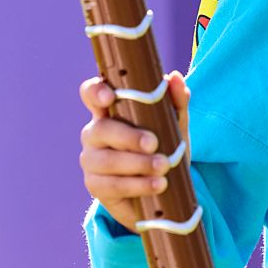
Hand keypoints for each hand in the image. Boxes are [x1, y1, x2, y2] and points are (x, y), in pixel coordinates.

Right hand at [79, 70, 190, 233]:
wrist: (164, 190)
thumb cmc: (163, 149)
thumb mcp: (174, 125)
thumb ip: (176, 102)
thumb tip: (175, 78)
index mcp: (109, 111)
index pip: (91, 93)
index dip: (95, 91)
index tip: (109, 96)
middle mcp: (95, 132)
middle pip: (102, 129)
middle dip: (129, 136)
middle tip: (154, 143)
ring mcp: (92, 160)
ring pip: (107, 160)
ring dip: (138, 164)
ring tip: (163, 167)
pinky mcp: (95, 186)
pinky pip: (112, 185)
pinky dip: (138, 185)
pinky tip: (157, 184)